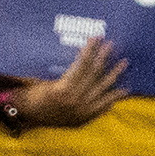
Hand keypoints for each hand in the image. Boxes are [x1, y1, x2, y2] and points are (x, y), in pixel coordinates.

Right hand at [9, 36, 127, 124]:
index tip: (96, 37)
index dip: (89, 50)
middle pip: (93, 74)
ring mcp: (81, 110)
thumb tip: (78, 51)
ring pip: (101, 89)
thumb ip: (64, 72)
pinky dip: (113, 98)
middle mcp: (74, 99)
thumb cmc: (34, 94)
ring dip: (114, 75)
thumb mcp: (44, 80)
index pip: (80, 64)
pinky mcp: (85, 118)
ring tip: (124, 63)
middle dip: (103, 57)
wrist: (30, 117)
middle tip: (111, 44)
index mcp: (62, 88)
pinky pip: (102, 107)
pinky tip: (124, 90)